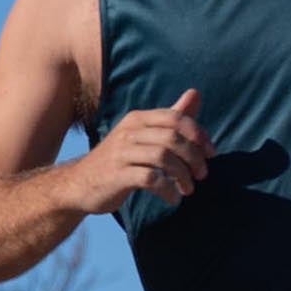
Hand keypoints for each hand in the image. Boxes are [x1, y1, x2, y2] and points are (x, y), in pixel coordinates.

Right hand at [72, 87, 214, 214]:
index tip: (211, 153)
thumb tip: (196, 93)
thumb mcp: (144, 134)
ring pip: (163, 157)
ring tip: (189, 189)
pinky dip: (167, 190)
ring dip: (183, 175)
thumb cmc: (120, 158)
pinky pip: (150, 179)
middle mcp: (129, 131)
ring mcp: (121, 153)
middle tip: (202, 174)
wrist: (79, 183)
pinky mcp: (116, 175)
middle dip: (194, 157)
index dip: (199, 135)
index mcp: (138, 118)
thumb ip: (171, 117)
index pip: (176, 118)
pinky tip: (172, 198)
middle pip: (173, 138)